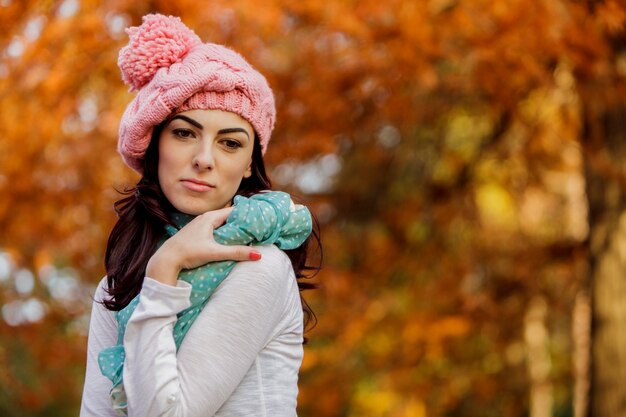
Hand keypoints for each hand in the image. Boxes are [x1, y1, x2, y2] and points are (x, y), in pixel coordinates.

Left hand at [145, 207, 260, 285]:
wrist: (166, 260)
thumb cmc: (189, 253)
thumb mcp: (215, 253)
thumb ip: (236, 253)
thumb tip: (258, 255)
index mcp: (210, 217)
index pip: (233, 211)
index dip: (246, 215)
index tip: (259, 219)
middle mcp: (204, 218)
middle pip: (228, 217)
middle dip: (240, 222)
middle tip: (256, 227)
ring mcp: (199, 225)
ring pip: (220, 223)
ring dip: (231, 228)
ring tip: (245, 234)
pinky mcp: (196, 234)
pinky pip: (214, 229)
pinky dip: (223, 232)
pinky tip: (228, 240)